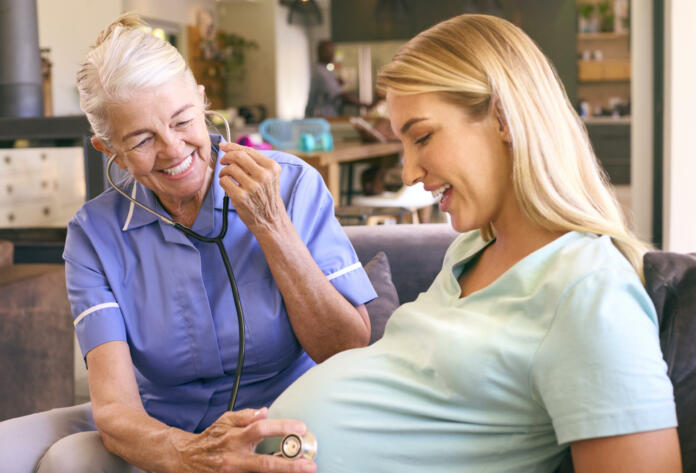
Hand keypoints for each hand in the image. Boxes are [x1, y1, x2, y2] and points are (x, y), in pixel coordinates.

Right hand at [172, 407, 316, 472]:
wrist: (184, 460)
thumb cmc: (210, 439)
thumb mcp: (224, 421)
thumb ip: (245, 416)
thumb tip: (265, 411)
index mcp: (234, 438)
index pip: (260, 430)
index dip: (281, 428)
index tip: (301, 428)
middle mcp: (234, 459)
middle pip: (264, 464)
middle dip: (289, 466)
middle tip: (309, 465)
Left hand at [218, 142, 287, 232]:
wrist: (270, 219)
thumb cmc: (266, 196)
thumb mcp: (268, 176)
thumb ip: (254, 162)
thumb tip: (228, 147)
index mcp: (272, 167)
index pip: (248, 151)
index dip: (232, 147)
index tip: (224, 146)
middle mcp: (264, 176)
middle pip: (238, 157)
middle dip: (226, 157)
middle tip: (224, 162)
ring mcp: (252, 187)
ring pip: (230, 168)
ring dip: (224, 171)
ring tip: (226, 176)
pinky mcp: (241, 197)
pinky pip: (224, 181)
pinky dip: (223, 181)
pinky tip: (227, 185)